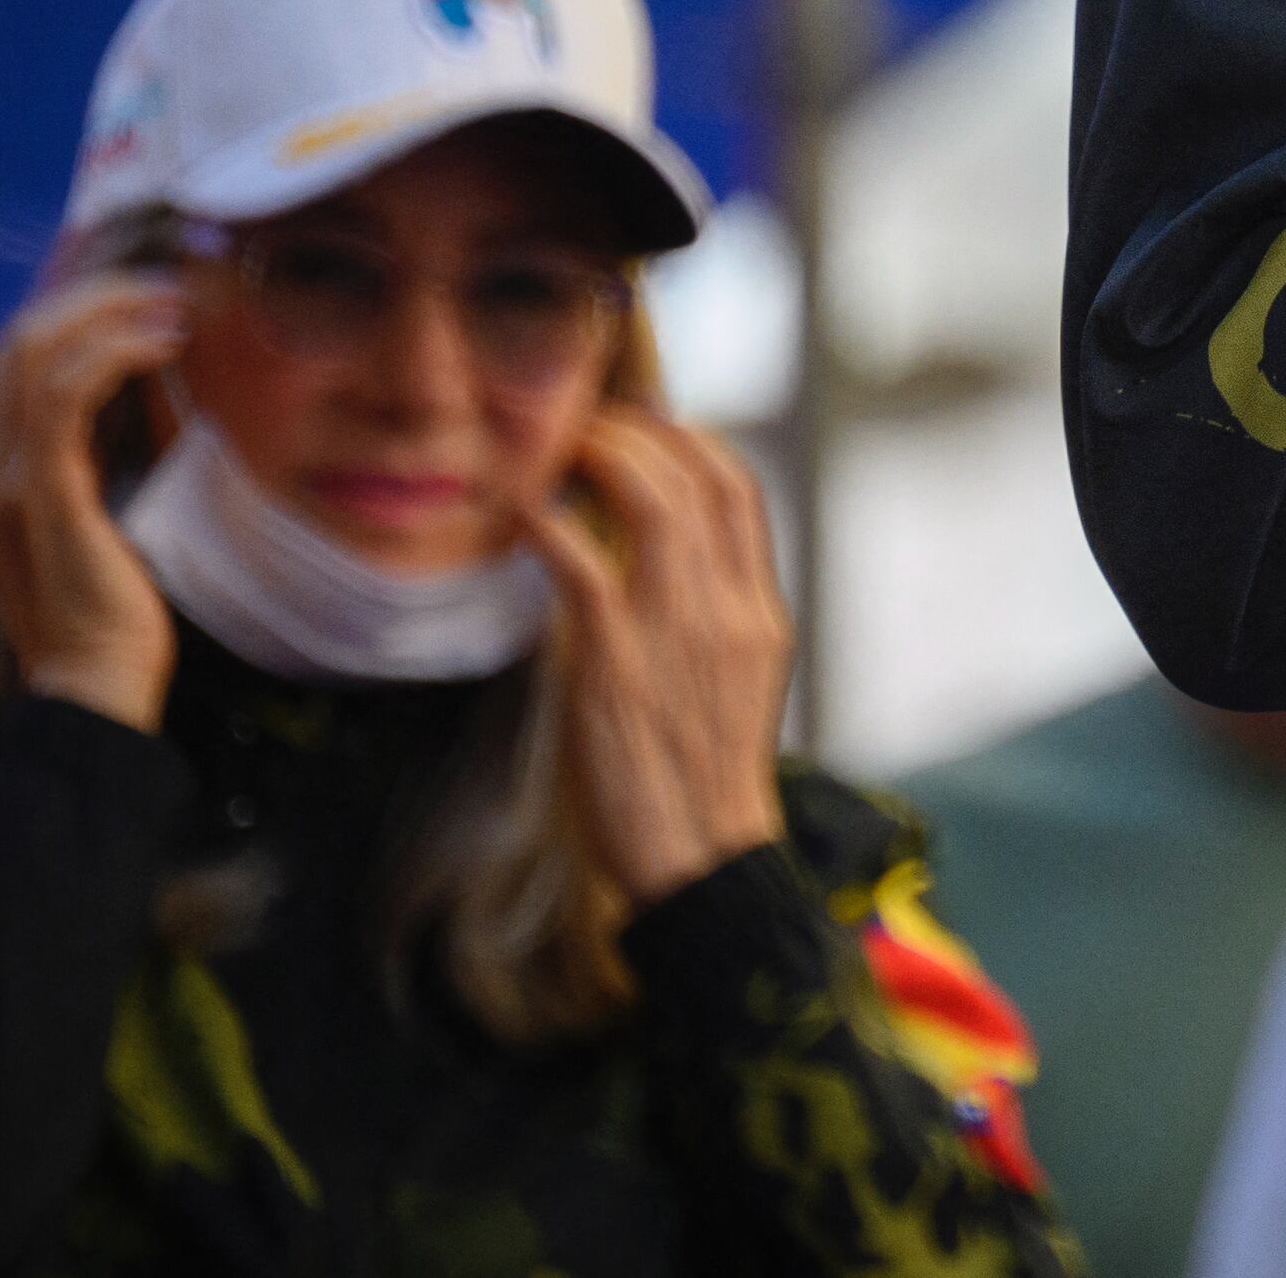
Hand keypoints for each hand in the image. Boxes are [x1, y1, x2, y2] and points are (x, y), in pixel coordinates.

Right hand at [0, 272, 184, 729]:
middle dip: (96, 296)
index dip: (79, 308)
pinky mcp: (40, 495)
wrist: (97, 684)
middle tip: (171, 285)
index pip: (14, 355)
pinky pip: (61, 395)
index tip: (153, 293)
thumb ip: (114, 440)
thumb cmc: (118, 600)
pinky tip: (165, 345)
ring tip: (179, 307)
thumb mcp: (110, 500)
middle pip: (15, 339)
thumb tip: (159, 366)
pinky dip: (114, 353)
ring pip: (32, 353)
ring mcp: (0, 482)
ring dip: (110, 314)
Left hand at [526, 409, 793, 905]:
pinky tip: (524, 511)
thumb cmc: (702, 783)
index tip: (652, 430)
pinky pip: (582, 561)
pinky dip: (551, 519)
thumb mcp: (735, 686)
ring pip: (651, 497)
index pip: (741, 491)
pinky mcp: (613, 660)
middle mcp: (727, 607)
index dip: (694, 442)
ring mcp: (674, 629)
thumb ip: (708, 622)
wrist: (699, 861)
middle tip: (591, 425)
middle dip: (642, 432)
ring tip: (560, 450)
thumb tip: (655, 572)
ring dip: (602, 456)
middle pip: (698, 475)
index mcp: (761, 612)